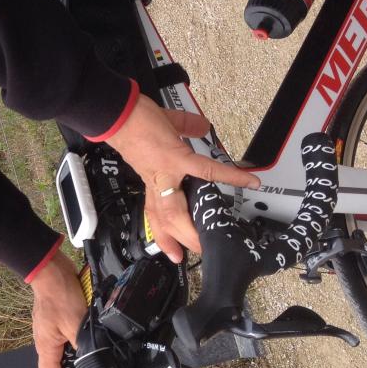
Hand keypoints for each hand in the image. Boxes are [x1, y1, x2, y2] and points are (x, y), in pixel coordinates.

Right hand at [29, 254, 87, 367]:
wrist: (51, 271)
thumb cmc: (59, 294)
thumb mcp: (76, 323)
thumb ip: (85, 344)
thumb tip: (94, 361)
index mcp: (46, 348)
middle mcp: (45, 344)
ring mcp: (50, 334)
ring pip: (58, 363)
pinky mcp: (57, 325)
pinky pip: (63, 349)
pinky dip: (71, 359)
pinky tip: (81, 358)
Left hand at [106, 95, 260, 262]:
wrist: (117, 112)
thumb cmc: (133, 120)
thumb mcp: (159, 131)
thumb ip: (183, 128)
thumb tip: (202, 126)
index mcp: (153, 179)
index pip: (160, 210)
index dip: (168, 230)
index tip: (175, 250)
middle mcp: (157, 181)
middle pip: (166, 219)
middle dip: (179, 240)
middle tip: (193, 255)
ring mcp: (165, 172)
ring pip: (177, 210)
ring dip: (193, 229)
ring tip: (211, 241)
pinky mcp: (175, 158)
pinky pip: (206, 170)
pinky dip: (229, 176)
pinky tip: (249, 181)